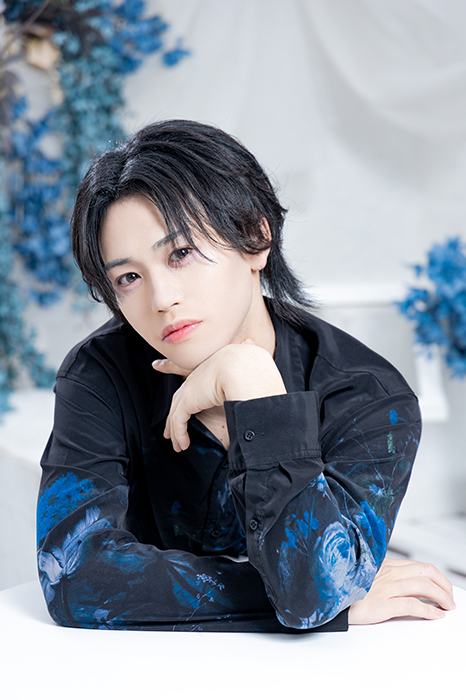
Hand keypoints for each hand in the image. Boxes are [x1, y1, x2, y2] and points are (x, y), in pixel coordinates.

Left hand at [152, 342, 285, 451]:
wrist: (244, 366)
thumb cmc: (252, 363)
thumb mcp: (248, 357)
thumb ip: (248, 351)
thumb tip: (251, 343)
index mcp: (210, 364)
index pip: (189, 368)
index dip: (171, 367)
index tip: (158, 364)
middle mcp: (197, 375)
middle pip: (179, 396)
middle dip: (173, 412)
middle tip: (170, 427)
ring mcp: (191, 387)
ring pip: (176, 412)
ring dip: (175, 429)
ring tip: (178, 444)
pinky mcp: (188, 400)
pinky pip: (179, 421)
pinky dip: (179, 434)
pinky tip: (183, 444)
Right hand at [348, 557, 455, 624]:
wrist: (329, 599)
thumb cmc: (346, 589)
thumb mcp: (366, 575)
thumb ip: (383, 574)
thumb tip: (404, 582)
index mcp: (384, 564)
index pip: (419, 566)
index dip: (436, 576)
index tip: (443, 586)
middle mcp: (388, 573)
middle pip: (425, 572)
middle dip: (443, 584)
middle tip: (449, 597)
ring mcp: (386, 587)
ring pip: (423, 586)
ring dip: (441, 597)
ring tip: (447, 606)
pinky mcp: (383, 603)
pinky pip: (413, 605)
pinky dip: (429, 610)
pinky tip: (435, 615)